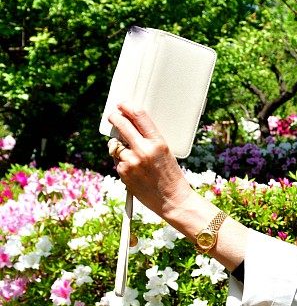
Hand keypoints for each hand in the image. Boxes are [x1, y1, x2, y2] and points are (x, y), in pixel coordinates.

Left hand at [106, 103, 194, 218]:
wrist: (173, 201)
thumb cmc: (172, 177)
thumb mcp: (166, 153)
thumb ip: (148, 140)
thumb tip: (129, 130)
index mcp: (158, 142)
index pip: (139, 116)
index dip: (127, 107)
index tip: (122, 105)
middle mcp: (143, 150)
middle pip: (121, 125)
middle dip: (115, 118)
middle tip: (113, 116)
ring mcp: (131, 162)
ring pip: (116, 145)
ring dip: (120, 147)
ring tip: (134, 158)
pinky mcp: (123, 172)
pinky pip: (116, 161)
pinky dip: (122, 163)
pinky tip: (134, 172)